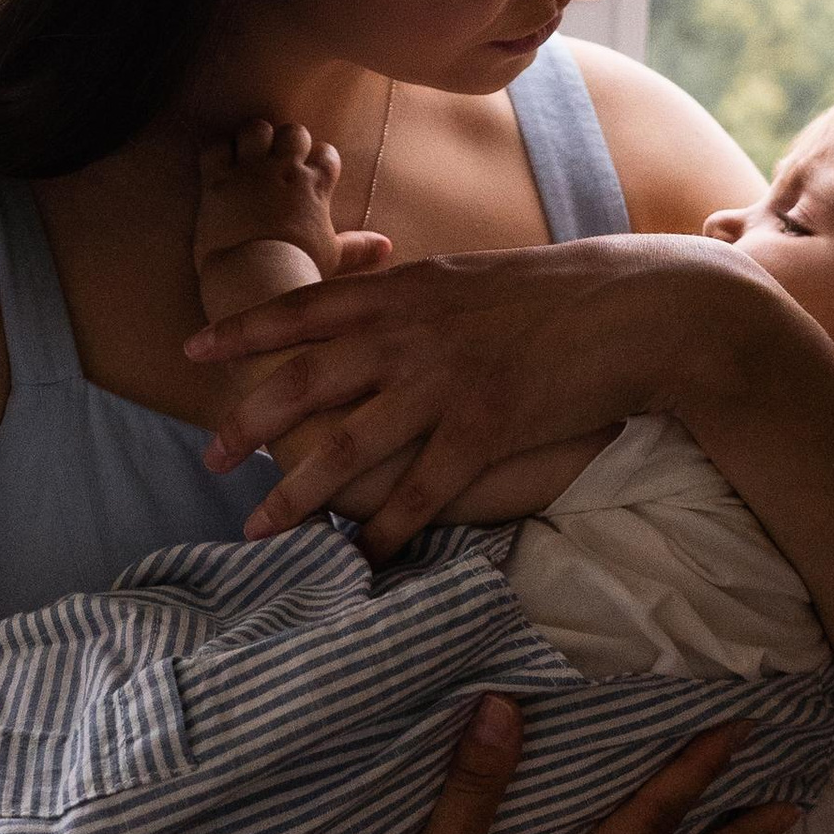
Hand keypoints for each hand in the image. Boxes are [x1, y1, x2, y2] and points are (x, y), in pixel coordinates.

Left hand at [184, 238, 763, 551]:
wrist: (640, 307)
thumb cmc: (560, 291)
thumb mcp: (473, 277)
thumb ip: (417, 296)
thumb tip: (375, 299)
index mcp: (406, 290)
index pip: (305, 307)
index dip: (245, 330)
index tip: (194, 351)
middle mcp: (412, 334)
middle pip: (305, 382)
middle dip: (250, 422)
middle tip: (210, 456)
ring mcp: (447, 384)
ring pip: (348, 448)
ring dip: (297, 493)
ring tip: (257, 526)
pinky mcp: (487, 430)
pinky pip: (422, 492)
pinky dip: (388, 530)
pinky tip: (364, 556)